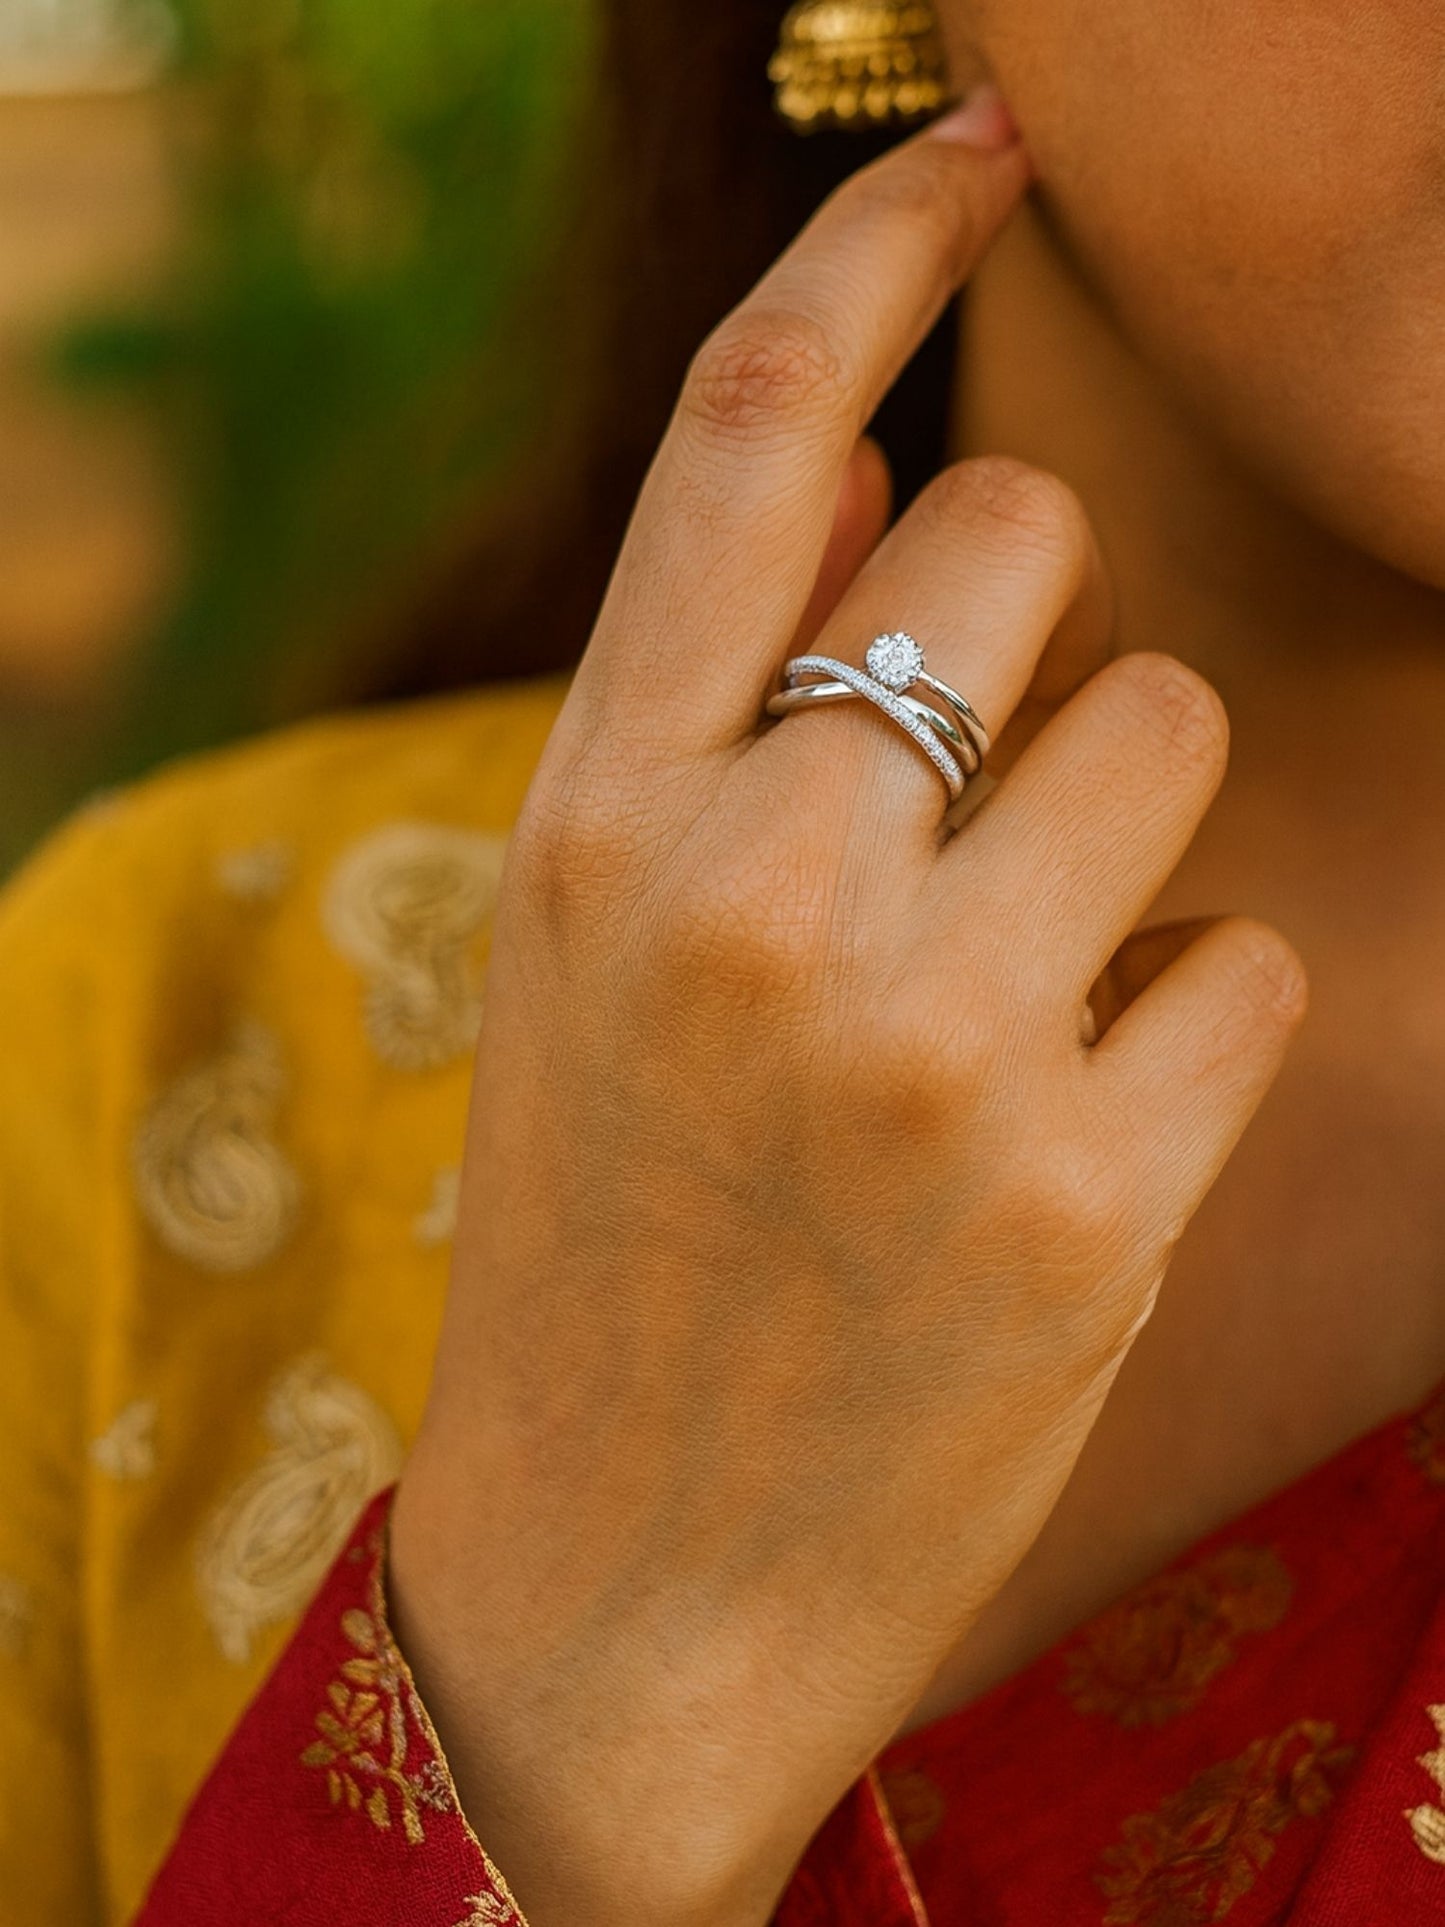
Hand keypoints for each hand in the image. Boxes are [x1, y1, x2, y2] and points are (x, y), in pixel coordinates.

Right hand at [389, 111, 1306, 1926]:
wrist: (622, 1572)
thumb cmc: (602, 1238)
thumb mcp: (583, 959)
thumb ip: (709, 714)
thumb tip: (866, 494)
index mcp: (593, 816)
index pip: (753, 433)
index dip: (880, 246)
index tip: (981, 153)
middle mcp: (752, 890)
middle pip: (1020, 538)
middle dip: (1031, 621)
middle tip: (972, 785)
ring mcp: (925, 1043)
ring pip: (1167, 727)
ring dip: (1123, 826)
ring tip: (1012, 988)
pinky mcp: (1090, 1192)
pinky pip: (1242, 953)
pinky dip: (1184, 1019)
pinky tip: (1071, 1136)